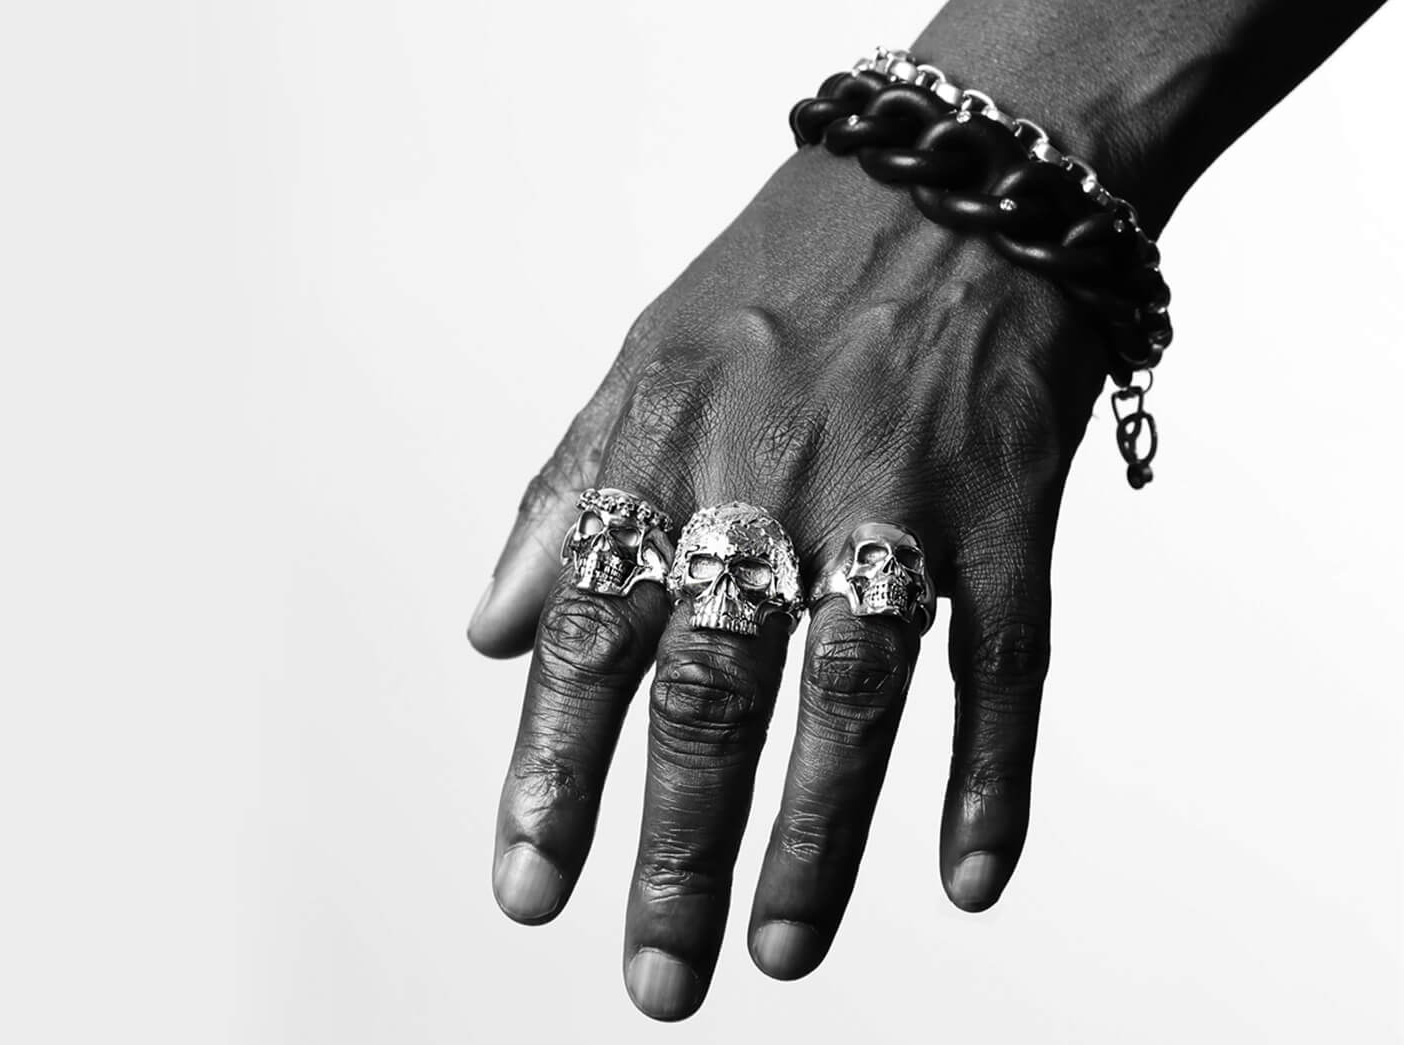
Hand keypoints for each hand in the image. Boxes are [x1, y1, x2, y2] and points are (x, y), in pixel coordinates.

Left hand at [467, 147, 1108, 1018]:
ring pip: (852, 698)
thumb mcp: (636, 367)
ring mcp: (901, 507)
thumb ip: (560, 500)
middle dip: (677, 847)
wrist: (955, 188)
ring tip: (776, 954)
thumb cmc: (780, 285)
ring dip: (816, 838)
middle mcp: (770, 491)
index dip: (552, 769)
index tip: (526, 888)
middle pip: (715, 692)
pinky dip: (989, 774)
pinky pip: (1004, 664)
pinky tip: (966, 875)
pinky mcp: (1011, 521)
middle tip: (654, 977)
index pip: (587, 637)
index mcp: (662, 459)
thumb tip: (489, 630)